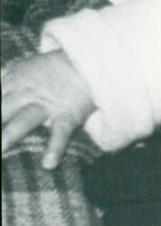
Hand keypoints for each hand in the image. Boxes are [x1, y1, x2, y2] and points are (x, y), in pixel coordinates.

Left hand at [1, 49, 94, 167]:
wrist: (87, 62)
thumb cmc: (48, 71)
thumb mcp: (19, 68)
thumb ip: (1, 78)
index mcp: (12, 82)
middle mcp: (26, 93)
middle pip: (1, 111)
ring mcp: (46, 104)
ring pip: (24, 120)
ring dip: (8, 136)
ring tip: (0, 150)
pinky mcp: (67, 114)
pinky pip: (61, 132)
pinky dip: (55, 147)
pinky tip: (47, 163)